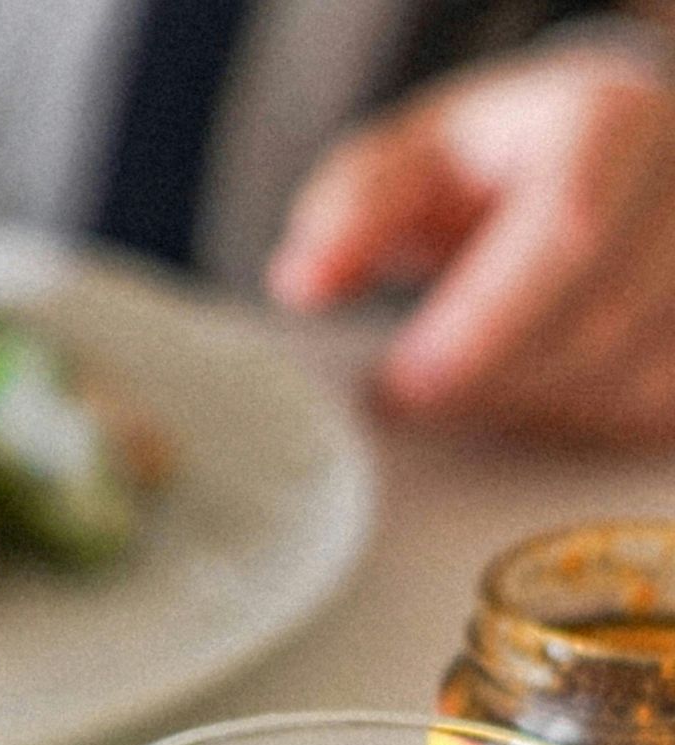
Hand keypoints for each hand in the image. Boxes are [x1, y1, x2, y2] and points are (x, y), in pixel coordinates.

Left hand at [268, 45, 674, 446]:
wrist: (588, 158)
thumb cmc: (487, 162)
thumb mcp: (405, 159)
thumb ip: (349, 213)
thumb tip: (302, 281)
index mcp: (609, 121)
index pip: (567, 231)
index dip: (482, 324)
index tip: (402, 385)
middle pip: (603, 320)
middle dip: (491, 383)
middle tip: (407, 400)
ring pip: (634, 381)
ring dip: (529, 412)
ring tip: (457, 388)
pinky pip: (653, 414)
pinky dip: (576, 425)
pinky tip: (522, 397)